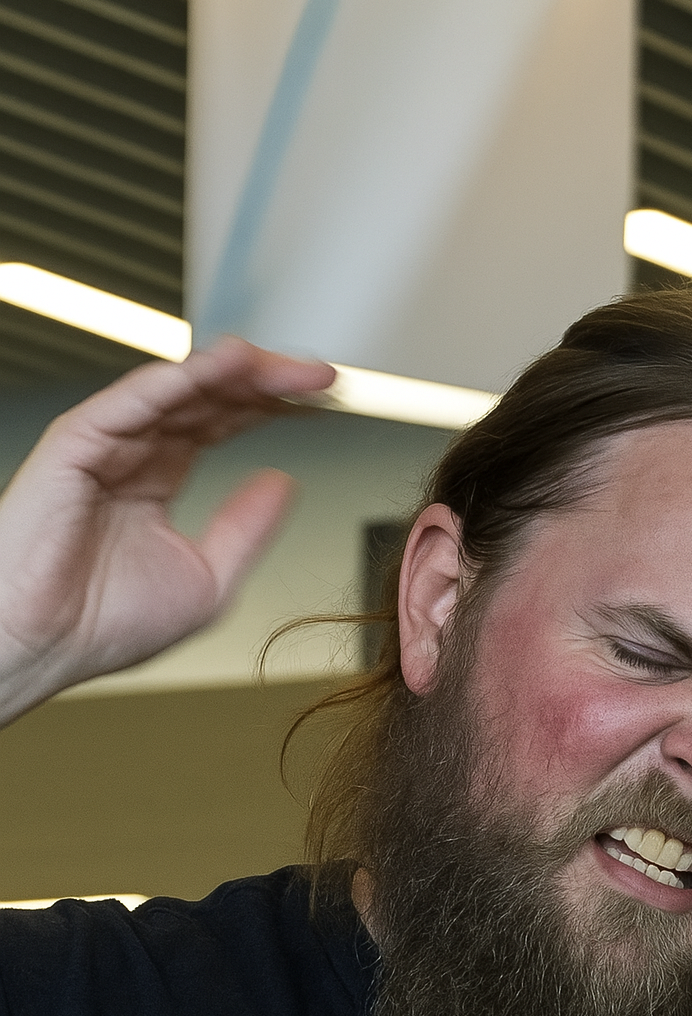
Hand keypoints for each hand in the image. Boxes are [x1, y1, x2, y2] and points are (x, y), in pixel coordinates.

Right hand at [0, 336, 334, 722]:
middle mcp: (132, 453)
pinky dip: (181, 380)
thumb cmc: (103, 626)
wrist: (42, 648)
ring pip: (178, 388)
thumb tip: (286, 482)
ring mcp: (105, 444)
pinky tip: (224, 367)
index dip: (274, 407)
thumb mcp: (208, 578)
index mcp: (158, 480)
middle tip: (320, 378)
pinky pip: (134, 400)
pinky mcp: (77, 444)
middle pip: (208, 396)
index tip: (325, 400)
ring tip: (284, 367)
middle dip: (267, 382)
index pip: (223, 422)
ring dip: (234, 372)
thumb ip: (247, 528)